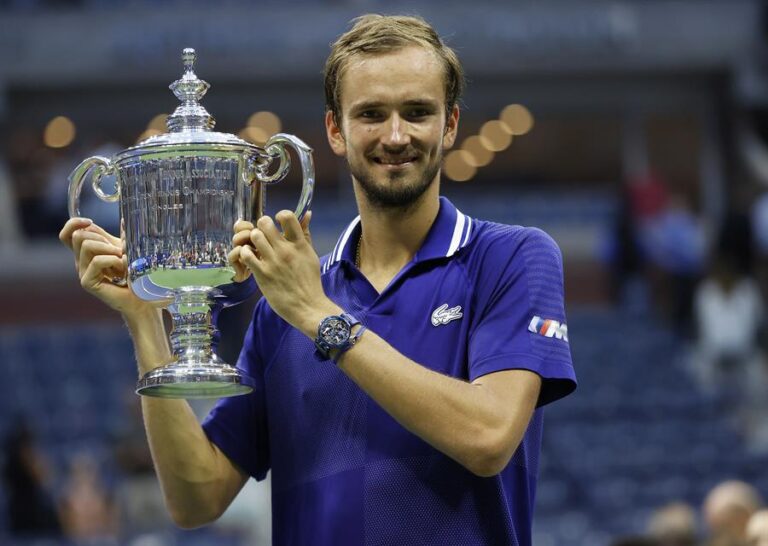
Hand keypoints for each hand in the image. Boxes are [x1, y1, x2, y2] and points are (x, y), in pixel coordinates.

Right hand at [59, 218, 153, 316]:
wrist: (141, 296)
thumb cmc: (135, 274)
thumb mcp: (127, 249)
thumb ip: (122, 236)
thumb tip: (126, 219)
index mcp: (87, 252)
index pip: (69, 233)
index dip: (74, 223)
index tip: (90, 221)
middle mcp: (81, 261)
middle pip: (78, 236)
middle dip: (101, 238)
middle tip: (119, 251)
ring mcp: (83, 272)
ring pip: (87, 245)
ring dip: (109, 249)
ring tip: (122, 260)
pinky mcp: (87, 282)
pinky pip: (97, 261)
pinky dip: (113, 260)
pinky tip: (123, 269)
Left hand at [229, 211, 336, 332]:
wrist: (307, 306)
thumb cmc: (310, 281)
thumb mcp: (311, 255)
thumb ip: (306, 234)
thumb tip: (307, 213)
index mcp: (300, 244)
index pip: (288, 216)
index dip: (279, 215)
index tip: (278, 223)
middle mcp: (286, 250)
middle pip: (265, 223)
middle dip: (262, 226)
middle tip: (263, 235)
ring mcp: (273, 262)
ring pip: (254, 236)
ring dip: (253, 240)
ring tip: (256, 247)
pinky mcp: (262, 274)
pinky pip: (246, 254)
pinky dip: (246, 253)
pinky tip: (251, 259)